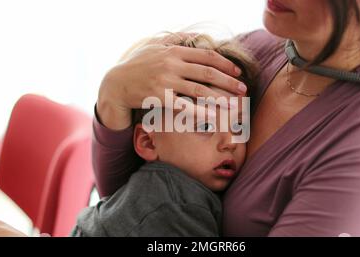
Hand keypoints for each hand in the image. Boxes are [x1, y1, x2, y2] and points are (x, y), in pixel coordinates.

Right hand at [97, 42, 245, 129]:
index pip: (206, 56)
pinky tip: (212, 117)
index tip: (237, 72)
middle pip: (208, 72)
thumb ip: (174, 41)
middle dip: (229, 81)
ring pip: (200, 90)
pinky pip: (184, 106)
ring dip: (220, 98)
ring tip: (234, 105)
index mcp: (174, 51)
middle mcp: (172, 64)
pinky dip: (200, 111)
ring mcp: (166, 81)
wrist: (116, 84)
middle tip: (243, 90)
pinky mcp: (160, 97)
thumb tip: (193, 37)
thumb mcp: (154, 46)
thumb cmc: (137, 65)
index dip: (225, 64)